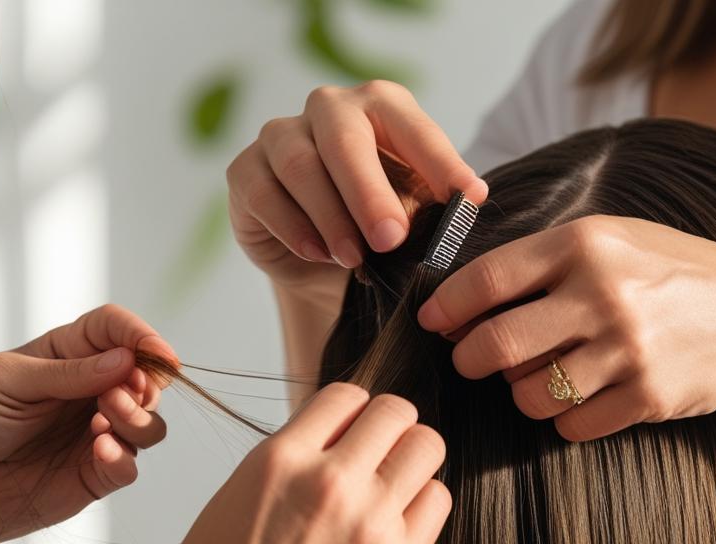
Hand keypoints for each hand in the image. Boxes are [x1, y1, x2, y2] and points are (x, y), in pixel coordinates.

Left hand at [0, 304, 176, 543]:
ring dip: (138, 418)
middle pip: (145, 378)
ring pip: (149, 423)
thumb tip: (125, 359)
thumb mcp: (6, 381)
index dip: (141, 336)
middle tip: (119, 394)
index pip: (115, 331)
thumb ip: (67, 372)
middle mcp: (87, 392)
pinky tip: (99, 451)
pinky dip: (124, 457)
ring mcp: (93, 435)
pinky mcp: (92, 476)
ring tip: (103, 422)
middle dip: (145, 383)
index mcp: (65, 356)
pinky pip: (129, 467)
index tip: (158, 353)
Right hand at [148, 383, 450, 543]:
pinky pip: (437, 500)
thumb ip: (288, 459)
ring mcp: (371, 525)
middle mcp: (331, 483)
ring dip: (410, 457)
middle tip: (373, 454)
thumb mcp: (234, 495)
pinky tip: (395, 521)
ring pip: (427, 448)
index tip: (342, 434)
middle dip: (386, 426)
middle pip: (396, 411)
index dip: (347, 412)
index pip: (346, 395)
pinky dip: (422, 501)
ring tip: (388, 484)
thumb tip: (333, 434)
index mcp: (280, 459)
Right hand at [228, 80, 487, 288]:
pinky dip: (293, 227)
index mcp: (381, 106)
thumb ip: (430, 207)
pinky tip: (317, 253)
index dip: (441, 163)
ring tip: (354, 258)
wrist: (324, 265)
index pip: (413, 128)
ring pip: (299, 165)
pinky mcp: (245, 170)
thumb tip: (462, 206)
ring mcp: (280, 134)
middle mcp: (329, 108)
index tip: (470, 199)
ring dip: (330, 217)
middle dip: (368, 192)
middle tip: (391, 239)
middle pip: (344, 139)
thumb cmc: (376, 226)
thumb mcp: (413, 215)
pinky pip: (264, 193)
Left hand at [417, 215, 715, 440]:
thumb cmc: (672, 274)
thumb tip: (464, 295)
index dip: (447, 308)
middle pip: (496, 345)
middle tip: (474, 361)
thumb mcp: (614, 239)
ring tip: (539, 377)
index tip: (434, 323)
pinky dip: (565, 420)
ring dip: (520, 394)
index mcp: (585, 244)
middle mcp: (603, 293)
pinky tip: (583, 398)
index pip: (487, 280)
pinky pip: (571, 426)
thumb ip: (546, 259)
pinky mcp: (647, 396)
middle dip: (471, 360)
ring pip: (528, 394)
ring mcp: (626, 348)